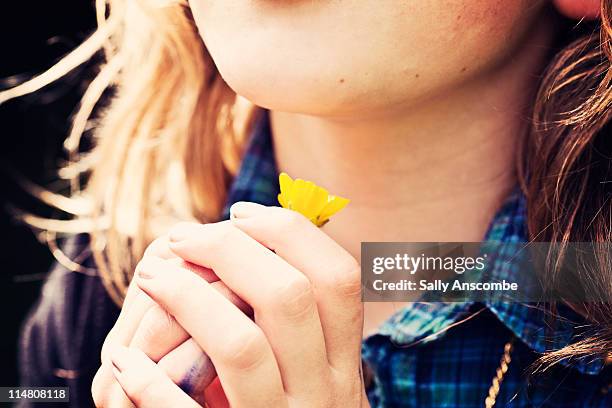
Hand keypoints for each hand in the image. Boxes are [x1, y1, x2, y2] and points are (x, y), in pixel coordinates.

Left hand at [110, 203, 367, 406]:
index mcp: (346, 366)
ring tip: (153, 275)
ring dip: (188, 297)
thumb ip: (304, 323)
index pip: (337, 276)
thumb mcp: (318, 376)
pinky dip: (151, 384)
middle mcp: (325, 396)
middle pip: (289, 296)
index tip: (241, 212)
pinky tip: (126, 362)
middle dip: (231, 249)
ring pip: (240, 345)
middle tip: (187, 236)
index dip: (290, 232)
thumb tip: (266, 239)